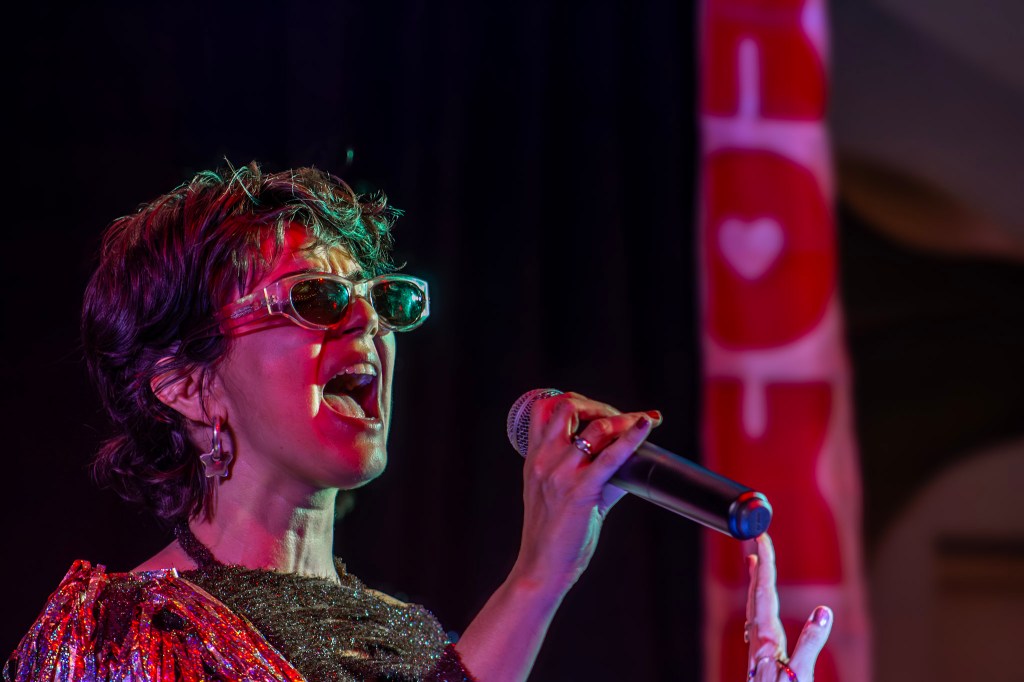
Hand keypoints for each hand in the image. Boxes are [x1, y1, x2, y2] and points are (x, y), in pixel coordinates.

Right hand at [512, 391, 661, 591]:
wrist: (540, 568)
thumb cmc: (552, 535)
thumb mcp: (556, 494)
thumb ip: (586, 473)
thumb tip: (627, 462)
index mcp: (534, 457)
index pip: (546, 407)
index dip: (577, 400)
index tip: (603, 409)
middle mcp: (544, 459)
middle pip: (570, 407)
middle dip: (600, 406)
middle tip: (623, 417)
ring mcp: (560, 474)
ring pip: (596, 429)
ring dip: (623, 420)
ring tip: (642, 422)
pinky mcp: (579, 492)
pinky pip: (610, 458)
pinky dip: (632, 438)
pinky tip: (646, 427)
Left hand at [745, 534, 832, 681]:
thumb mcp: (800, 676)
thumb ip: (811, 644)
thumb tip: (822, 610)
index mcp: (765, 640)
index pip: (764, 592)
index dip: (764, 562)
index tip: (761, 537)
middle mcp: (757, 642)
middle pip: (756, 595)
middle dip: (757, 566)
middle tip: (755, 541)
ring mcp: (757, 653)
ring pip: (754, 609)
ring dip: (756, 584)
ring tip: (753, 565)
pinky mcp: (761, 665)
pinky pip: (759, 626)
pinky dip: (761, 608)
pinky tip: (763, 613)